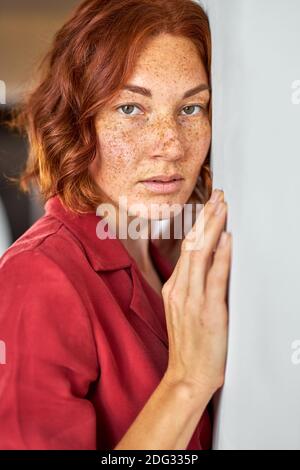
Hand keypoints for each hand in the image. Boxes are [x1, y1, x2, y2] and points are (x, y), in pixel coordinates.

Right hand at [162, 189, 231, 395]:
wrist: (187, 376)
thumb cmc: (188, 345)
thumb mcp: (181, 310)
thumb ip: (189, 286)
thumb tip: (205, 263)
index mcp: (173, 288)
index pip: (187, 248)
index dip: (199, 225)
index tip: (209, 207)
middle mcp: (179, 290)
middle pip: (192, 245)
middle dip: (206, 218)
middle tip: (218, 196)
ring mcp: (191, 300)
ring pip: (200, 255)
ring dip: (212, 229)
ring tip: (222, 207)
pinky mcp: (207, 311)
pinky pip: (214, 278)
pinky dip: (221, 256)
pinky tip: (227, 239)